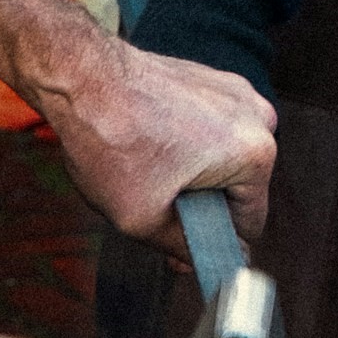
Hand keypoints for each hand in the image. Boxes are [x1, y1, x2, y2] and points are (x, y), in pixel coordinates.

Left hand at [43, 40, 276, 259]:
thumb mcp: (143, 219)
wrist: (79, 74)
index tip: (181, 247)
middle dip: (201, 205)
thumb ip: (182, 247)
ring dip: (193, 175)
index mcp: (255, 154)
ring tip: (148, 172)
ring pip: (224, 159)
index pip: (250, 223)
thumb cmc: (110, 140)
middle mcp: (258, 118)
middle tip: (154, 206)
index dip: (213, 243)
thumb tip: (201, 263)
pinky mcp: (213, 80)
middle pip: (238, 188)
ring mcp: (237, 93)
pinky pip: (210, 130)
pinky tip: (150, 146)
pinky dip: (186, 145)